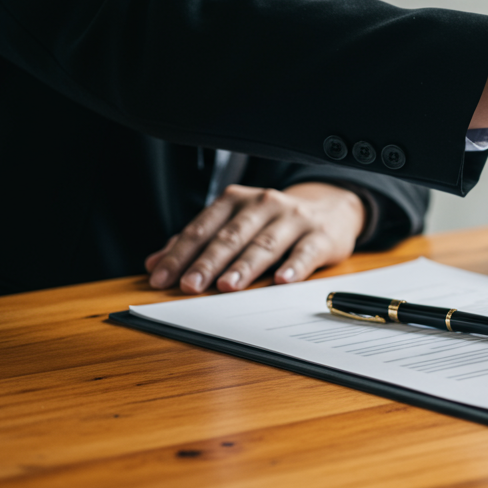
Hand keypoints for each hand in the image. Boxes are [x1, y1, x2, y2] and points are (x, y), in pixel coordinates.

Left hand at [145, 182, 365, 293]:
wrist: (331, 208)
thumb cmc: (275, 222)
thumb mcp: (236, 224)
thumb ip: (197, 242)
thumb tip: (156, 262)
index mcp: (236, 201)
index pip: (202, 229)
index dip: (180, 253)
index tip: (162, 277)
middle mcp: (263, 204)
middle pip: (231, 236)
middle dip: (208, 262)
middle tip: (190, 286)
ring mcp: (293, 219)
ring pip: (264, 243)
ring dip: (244, 266)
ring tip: (226, 286)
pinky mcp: (320, 235)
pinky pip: (305, 252)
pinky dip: (293, 266)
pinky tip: (282, 280)